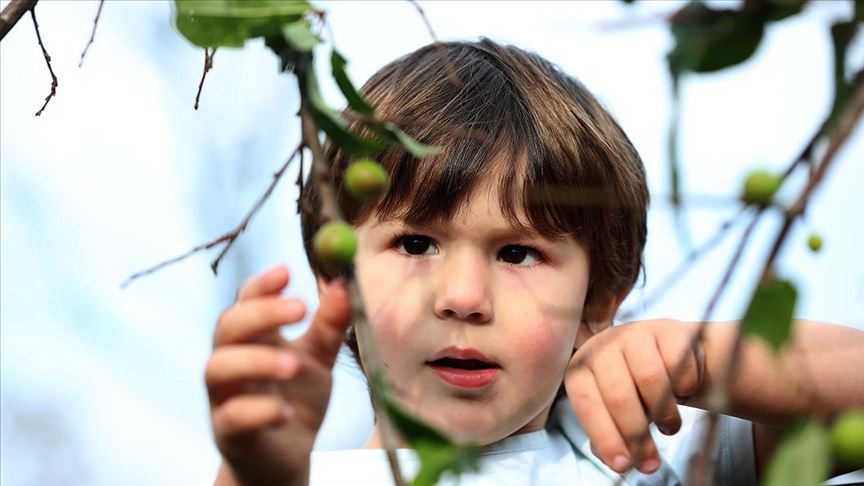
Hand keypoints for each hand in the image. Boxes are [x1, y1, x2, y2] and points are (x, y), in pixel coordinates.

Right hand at [206, 265, 350, 485]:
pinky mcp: (228, 433)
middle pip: (228, 326)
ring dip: (256, 361)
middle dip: (260, 314)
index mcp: (253, 338)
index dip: (262, 285)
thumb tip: (345, 283)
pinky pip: (232, 416)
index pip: (246, 301)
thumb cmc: (296, 400)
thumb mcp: (319, 359)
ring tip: (293, 364)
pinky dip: (257, 410)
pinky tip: (283, 412)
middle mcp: (231, 361)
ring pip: (219, 368)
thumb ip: (330, 326)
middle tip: (299, 309)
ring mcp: (224, 397)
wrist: (286, 458)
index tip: (288, 272)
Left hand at [565, 319, 704, 474]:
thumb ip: (609, 436)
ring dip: (665, 414)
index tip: (623, 465)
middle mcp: (602, 346)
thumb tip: (617, 461)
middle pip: (619, 395)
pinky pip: (679, 366)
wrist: (672, 355)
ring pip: (651, 380)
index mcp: (581, 368)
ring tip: (668, 425)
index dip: (605, 438)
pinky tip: (682, 392)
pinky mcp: (666, 329)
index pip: (587, 405)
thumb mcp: (615, 411)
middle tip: (651, 462)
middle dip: (637, 435)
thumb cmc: (636, 389)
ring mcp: (634, 333)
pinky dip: (685, 389)